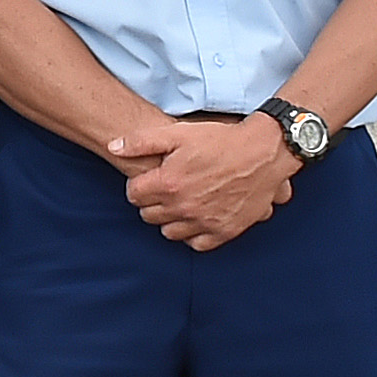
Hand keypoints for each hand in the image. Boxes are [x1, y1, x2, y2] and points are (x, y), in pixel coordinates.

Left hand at [106, 114, 296, 251]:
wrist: (263, 153)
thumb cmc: (221, 140)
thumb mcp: (178, 133)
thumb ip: (141, 141)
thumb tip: (113, 147)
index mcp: (168, 184)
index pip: (134, 195)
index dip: (140, 185)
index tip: (151, 178)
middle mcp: (183, 207)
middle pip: (149, 215)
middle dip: (152, 202)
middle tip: (166, 189)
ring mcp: (203, 222)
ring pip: (169, 232)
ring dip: (170, 219)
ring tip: (180, 203)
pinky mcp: (223, 231)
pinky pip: (196, 244)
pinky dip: (193, 233)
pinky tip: (196, 218)